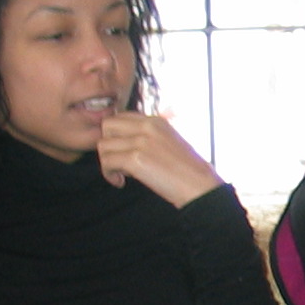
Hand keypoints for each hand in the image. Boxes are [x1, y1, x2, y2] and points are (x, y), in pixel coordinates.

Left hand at [97, 113, 222, 207]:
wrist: (200, 187)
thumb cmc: (189, 171)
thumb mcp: (171, 142)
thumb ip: (150, 137)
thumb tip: (127, 143)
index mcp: (156, 121)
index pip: (121, 117)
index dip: (116, 135)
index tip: (122, 150)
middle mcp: (147, 127)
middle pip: (107, 126)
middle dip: (108, 145)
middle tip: (117, 161)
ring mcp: (140, 142)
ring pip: (103, 145)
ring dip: (107, 162)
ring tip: (121, 174)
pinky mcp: (136, 159)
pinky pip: (107, 162)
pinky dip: (109, 175)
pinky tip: (120, 182)